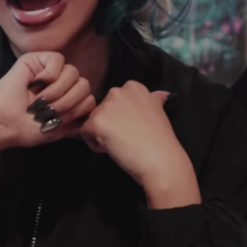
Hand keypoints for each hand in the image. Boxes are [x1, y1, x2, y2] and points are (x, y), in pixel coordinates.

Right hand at [0, 52, 95, 161]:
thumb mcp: (56, 130)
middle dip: (68, 102)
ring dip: (58, 90)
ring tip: (40, 100)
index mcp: (66, 98)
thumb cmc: (25, 129)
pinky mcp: (37, 59)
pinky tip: (37, 82)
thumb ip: (74, 125)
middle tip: (49, 110)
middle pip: (84, 84)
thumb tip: (89, 123)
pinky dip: (50, 73)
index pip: (89, 98)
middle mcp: (60, 83)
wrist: (2, 124)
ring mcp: (50, 70)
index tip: (61, 120)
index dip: (78, 109)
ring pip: (73, 72)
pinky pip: (58, 59)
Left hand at [80, 81, 199, 208]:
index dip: (122, 116)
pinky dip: (96, 145)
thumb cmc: (160, 139)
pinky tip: (113, 149)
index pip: (115, 101)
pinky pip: (85, 134)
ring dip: (102, 134)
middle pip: (102, 109)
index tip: (134, 127)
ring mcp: (106, 106)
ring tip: (122, 144)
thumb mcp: (159, 111)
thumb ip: (154, 100)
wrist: (160, 159)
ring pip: (92, 121)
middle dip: (110, 123)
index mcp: (133, 87)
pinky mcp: (96, 122)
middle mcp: (118, 91)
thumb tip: (161, 95)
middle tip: (128, 136)